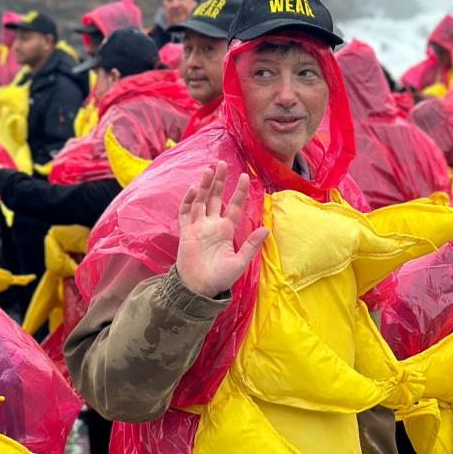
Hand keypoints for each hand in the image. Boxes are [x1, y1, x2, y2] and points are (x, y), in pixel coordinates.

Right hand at [176, 161, 268, 297]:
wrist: (199, 290)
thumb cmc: (220, 278)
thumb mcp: (240, 262)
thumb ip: (251, 245)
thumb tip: (267, 228)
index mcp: (226, 230)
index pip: (233, 206)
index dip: (239, 191)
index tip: (245, 176)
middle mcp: (212, 225)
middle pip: (216, 198)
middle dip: (219, 181)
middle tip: (222, 163)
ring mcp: (198, 227)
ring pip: (201, 201)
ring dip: (205, 186)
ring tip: (209, 170)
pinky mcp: (185, 233)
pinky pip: (185, 213)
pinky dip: (188, 201)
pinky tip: (194, 189)